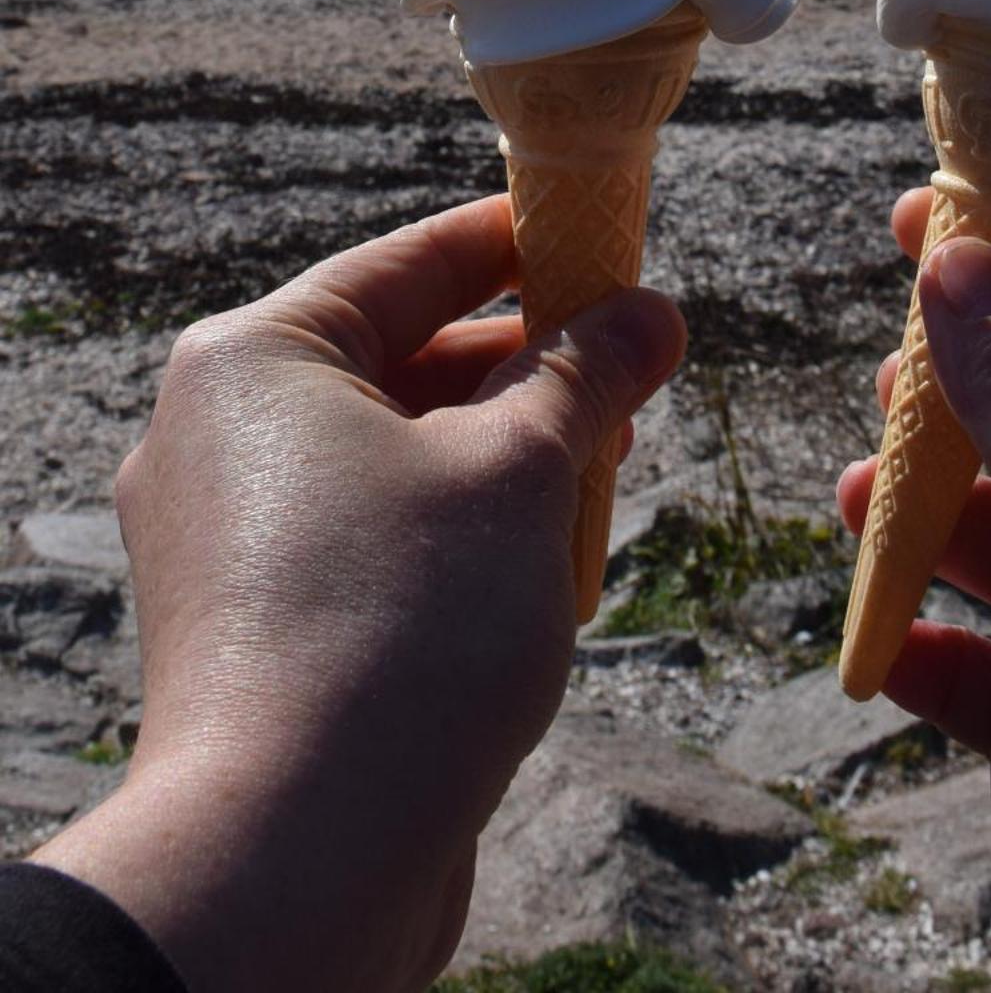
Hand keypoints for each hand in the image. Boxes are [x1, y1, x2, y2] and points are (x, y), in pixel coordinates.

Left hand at [36, 195, 684, 992]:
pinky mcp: (262, 623)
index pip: (409, 263)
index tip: (610, 242)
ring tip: (607, 468)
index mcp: (256, 360)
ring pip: (398, 454)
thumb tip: (653, 311)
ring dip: (506, 455)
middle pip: (404, 358)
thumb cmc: (402, 626)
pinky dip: (461, 530)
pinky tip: (547, 558)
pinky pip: (377, 536)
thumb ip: (586, 375)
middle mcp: (222, 435)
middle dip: (528, 368)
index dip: (521, 246)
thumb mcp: (519, 471)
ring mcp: (233, 536)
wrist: (293, 864)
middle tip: (636, 371)